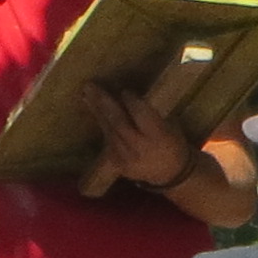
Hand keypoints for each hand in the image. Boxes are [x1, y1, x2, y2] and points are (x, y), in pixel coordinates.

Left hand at [87, 77, 198, 195]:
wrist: (169, 172)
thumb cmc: (172, 141)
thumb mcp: (169, 124)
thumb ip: (151, 111)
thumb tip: (129, 93)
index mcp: (158, 136)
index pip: (141, 115)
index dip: (131, 102)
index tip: (124, 90)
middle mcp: (140, 148)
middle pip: (119, 122)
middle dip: (105, 103)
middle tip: (92, 86)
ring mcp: (125, 157)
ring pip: (109, 129)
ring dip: (96, 109)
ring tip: (86, 92)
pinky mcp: (115, 162)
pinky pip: (105, 138)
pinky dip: (99, 121)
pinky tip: (89, 106)